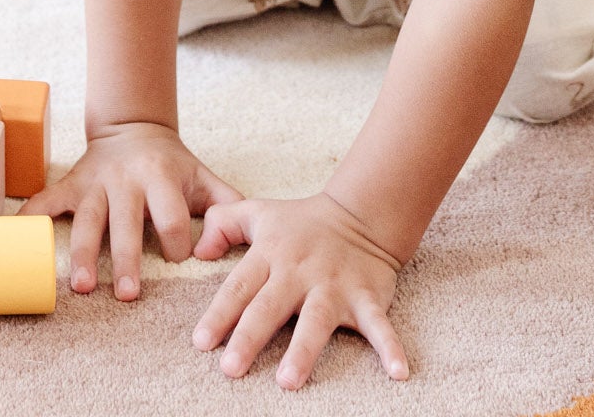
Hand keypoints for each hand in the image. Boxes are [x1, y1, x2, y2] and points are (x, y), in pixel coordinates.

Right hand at [17, 121, 240, 301]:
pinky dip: (30, 216)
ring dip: (82, 253)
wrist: (134, 126)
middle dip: (126, 259)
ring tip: (80, 286)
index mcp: (162, 178)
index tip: (181, 263)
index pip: (173, 218)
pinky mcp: (71, 183)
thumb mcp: (203, 176)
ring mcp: (96, 183)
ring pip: (87, 219)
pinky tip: (16, 236)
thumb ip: (228, 206)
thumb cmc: (174, 164)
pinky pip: (46, 199)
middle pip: (126, 224)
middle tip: (126, 295)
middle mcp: (127, 180)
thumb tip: (239, 242)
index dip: (180, 244)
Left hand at [192, 191, 408, 388]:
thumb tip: (196, 250)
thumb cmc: (301, 222)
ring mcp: (334, 285)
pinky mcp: (366, 296)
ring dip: (303, 350)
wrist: (360, 213)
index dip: (220, 313)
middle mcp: (299, 272)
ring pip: (316, 319)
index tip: (202, 343)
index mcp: (271, 254)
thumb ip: (222, 223)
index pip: (240, 286)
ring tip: (288, 381)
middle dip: (250, 336)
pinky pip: (379, 324)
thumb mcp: (259, 213)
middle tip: (231, 368)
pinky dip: (389, 347)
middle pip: (270, 306)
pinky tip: (397, 372)